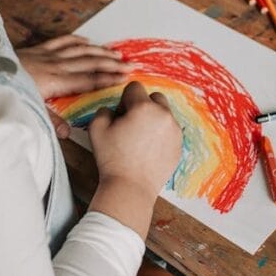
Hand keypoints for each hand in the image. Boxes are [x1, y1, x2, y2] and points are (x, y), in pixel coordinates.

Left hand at [17, 35, 133, 137]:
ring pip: (80, 50)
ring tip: (116, 53)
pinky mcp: (39, 49)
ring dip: (100, 51)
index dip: (108, 78)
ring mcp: (48, 54)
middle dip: (111, 63)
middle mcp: (56, 65)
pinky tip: (87, 41)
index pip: (88, 79)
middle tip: (129, 64)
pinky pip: (63, 41)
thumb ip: (50, 120)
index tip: (124, 77)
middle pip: (89, 63)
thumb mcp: (29, 108)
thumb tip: (68, 134)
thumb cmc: (8, 90)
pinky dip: (78, 40)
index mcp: (56, 81)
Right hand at [87, 82, 182, 237]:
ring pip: (164, 114)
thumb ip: (103, 110)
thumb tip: (113, 110)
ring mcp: (174, 130)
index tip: (120, 115)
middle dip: (142, 106)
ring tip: (140, 139)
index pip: (135, 88)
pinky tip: (148, 149)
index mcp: (144, 107)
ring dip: (153, 119)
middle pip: (154, 98)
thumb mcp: (96, 129)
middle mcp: (163, 115)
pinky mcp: (179, 145)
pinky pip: (170, 131)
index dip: (124, 100)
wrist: (131, 188)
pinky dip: (161, 134)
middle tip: (131, 125)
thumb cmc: (112, 159)